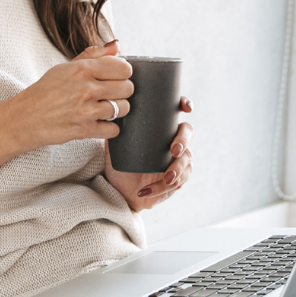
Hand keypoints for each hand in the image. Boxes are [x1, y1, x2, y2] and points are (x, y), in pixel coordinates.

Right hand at [5, 40, 132, 152]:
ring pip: (124, 109)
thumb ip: (93, 55)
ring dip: (118, 109)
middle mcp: (86, 89)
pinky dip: (110, 128)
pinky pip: (114, 129)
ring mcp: (86, 111)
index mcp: (82, 69)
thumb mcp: (65, 67)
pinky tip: (100, 122)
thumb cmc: (44, 91)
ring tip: (106, 107)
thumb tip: (116, 45)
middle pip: (127, 88)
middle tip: (111, 93)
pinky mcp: (84, 131)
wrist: (24, 118)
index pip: (123, 68)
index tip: (116, 76)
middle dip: (122, 90)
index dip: (123, 72)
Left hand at [105, 97, 193, 212]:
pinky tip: (147, 191)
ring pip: (186, 160)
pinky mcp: (178, 179)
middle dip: (183, 141)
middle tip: (173, 150)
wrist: (121, 191)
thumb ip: (113, 132)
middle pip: (188, 133)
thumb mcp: (115, 147)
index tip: (187, 108)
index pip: (176, 112)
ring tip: (166, 178)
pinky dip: (161, 187)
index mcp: (160, 129)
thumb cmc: (121, 166)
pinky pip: (178, 182)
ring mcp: (178, 160)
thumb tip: (108, 114)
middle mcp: (173, 141)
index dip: (185, 105)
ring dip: (177, 169)